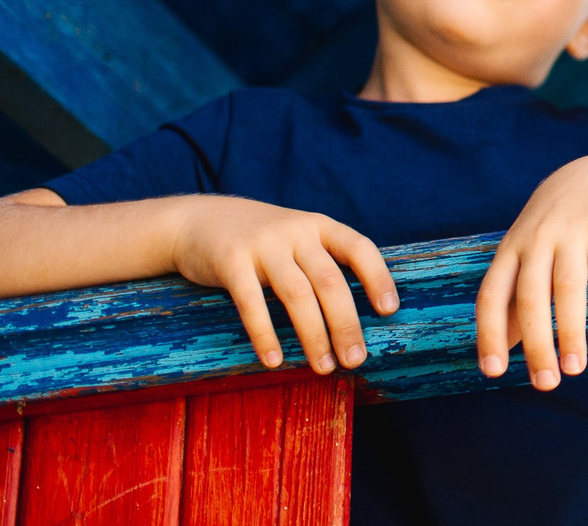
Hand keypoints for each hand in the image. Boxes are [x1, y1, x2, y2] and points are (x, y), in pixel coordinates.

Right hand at [170, 196, 396, 373]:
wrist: (197, 220)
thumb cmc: (259, 240)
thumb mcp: (296, 236)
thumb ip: (322, 261)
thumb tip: (356, 314)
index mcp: (319, 226)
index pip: (359, 248)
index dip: (378, 278)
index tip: (390, 311)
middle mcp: (296, 232)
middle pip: (330, 281)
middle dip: (346, 324)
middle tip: (356, 360)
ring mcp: (263, 245)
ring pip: (297, 294)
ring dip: (313, 335)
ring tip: (324, 368)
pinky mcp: (230, 261)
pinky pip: (251, 302)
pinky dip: (265, 333)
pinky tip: (273, 360)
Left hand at [475, 154, 587, 388]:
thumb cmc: (559, 225)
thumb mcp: (530, 253)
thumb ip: (516, 296)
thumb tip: (504, 350)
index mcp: (513, 248)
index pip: (492, 295)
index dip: (489, 333)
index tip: (494, 373)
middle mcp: (538, 237)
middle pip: (530, 297)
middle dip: (536, 343)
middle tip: (546, 384)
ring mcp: (573, 228)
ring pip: (568, 286)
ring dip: (571, 330)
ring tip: (576, 368)